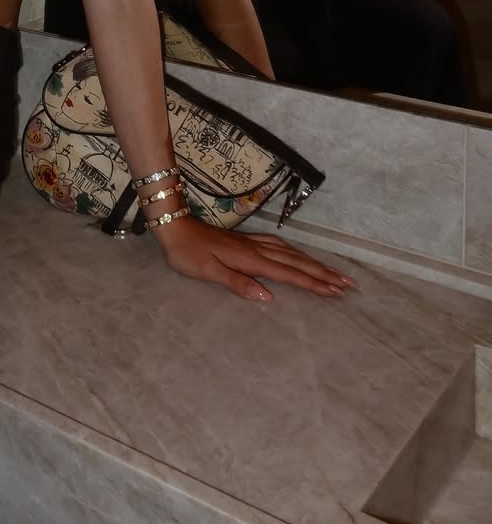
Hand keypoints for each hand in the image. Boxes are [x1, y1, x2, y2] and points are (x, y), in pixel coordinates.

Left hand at [154, 218, 356, 301]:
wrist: (174, 226)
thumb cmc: (187, 253)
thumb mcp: (207, 271)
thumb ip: (237, 283)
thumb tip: (267, 297)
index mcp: (250, 259)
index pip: (288, 274)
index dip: (313, 283)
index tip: (336, 292)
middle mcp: (256, 249)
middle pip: (296, 262)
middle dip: (323, 274)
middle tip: (348, 284)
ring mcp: (252, 242)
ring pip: (290, 253)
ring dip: (313, 263)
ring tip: (333, 273)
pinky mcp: (246, 240)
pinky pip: (279, 246)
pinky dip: (295, 253)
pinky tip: (298, 255)